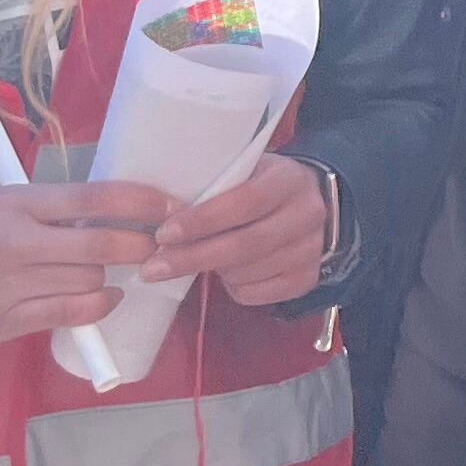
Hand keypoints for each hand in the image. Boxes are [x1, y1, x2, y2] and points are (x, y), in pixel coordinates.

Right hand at [0, 181, 166, 346]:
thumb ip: (50, 209)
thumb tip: (112, 210)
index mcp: (17, 203)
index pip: (95, 196)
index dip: (143, 200)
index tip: (172, 205)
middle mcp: (16, 242)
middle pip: (103, 244)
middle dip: (142, 244)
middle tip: (157, 243)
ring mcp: (11, 285)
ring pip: (90, 280)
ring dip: (113, 275)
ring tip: (118, 269)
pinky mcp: (6, 321)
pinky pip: (71, 314)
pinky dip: (98, 305)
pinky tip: (105, 296)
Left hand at [140, 151, 333, 305]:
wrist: (311, 203)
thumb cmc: (261, 185)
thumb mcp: (244, 171)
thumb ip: (215, 187)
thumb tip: (161, 217)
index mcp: (289, 179)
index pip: (246, 201)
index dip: (203, 220)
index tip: (163, 233)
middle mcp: (307, 214)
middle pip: (246, 244)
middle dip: (193, 257)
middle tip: (154, 268)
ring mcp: (311, 250)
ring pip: (247, 272)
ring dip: (212, 272)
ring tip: (196, 261)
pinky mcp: (306, 279)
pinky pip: (256, 294)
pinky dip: (232, 288)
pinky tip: (227, 274)